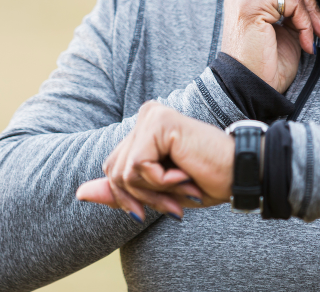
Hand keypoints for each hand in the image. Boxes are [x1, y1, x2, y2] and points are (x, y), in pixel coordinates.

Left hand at [76, 102, 233, 220]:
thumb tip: (79, 193)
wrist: (241, 173)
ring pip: (124, 172)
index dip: (132, 197)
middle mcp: (145, 115)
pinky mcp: (158, 122)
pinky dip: (160, 182)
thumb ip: (120, 190)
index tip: (167, 205)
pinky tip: (184, 174)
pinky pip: (138, 167)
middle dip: (142, 197)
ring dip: (154, 193)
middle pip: (113, 170)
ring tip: (183, 187)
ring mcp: (150, 116)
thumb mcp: (156, 191)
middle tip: (176, 202)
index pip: (112, 169)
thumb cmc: (206, 180)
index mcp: (143, 128)